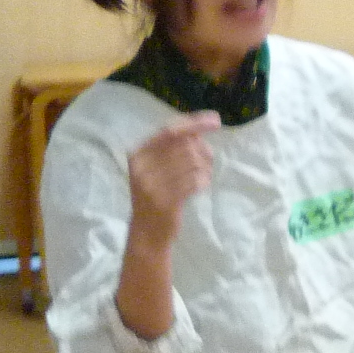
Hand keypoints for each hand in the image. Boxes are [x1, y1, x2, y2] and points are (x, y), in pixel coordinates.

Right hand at [128, 113, 219, 238]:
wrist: (147, 232)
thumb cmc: (156, 195)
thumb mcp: (157, 168)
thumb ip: (174, 148)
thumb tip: (201, 130)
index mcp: (138, 154)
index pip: (170, 130)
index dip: (194, 123)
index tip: (215, 120)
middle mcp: (141, 166)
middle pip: (186, 146)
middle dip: (204, 151)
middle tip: (208, 163)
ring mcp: (151, 184)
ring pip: (193, 163)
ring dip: (205, 168)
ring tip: (203, 177)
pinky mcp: (165, 201)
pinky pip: (194, 181)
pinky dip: (203, 181)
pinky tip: (200, 187)